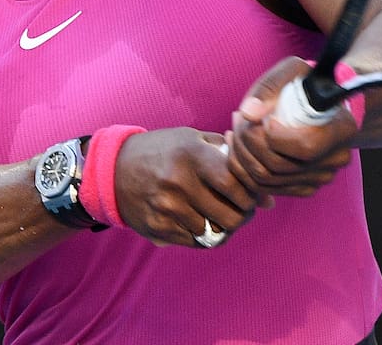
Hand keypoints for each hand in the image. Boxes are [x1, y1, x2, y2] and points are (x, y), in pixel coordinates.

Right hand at [113, 127, 257, 247]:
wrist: (113, 170)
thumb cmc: (163, 151)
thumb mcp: (192, 140)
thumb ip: (230, 160)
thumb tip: (268, 198)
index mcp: (191, 155)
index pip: (236, 184)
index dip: (251, 194)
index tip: (253, 196)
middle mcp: (178, 182)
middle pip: (230, 215)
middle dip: (243, 216)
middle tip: (243, 211)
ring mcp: (166, 207)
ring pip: (213, 231)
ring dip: (223, 227)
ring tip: (220, 214)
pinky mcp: (157, 228)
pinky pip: (194, 241)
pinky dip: (202, 234)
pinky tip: (199, 221)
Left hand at [226, 57, 357, 197]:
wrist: (318, 103)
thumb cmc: (306, 83)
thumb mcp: (292, 70)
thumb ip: (270, 86)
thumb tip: (249, 112)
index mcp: (342, 129)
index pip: (305, 147)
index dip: (275, 137)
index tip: (264, 118)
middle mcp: (336, 159)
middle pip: (280, 166)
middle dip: (249, 143)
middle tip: (238, 119)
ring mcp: (321, 177)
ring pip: (268, 180)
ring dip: (242, 156)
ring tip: (236, 130)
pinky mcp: (304, 187)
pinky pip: (266, 188)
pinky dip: (245, 170)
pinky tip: (239, 147)